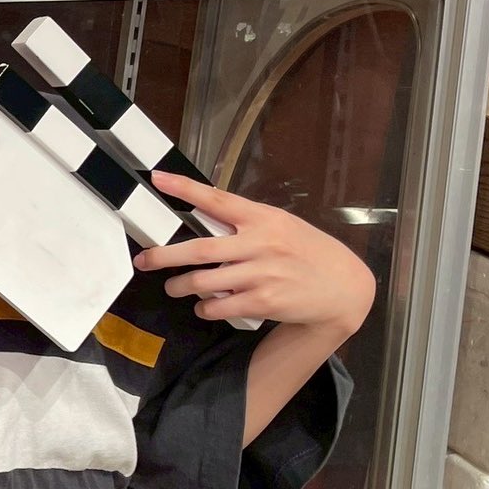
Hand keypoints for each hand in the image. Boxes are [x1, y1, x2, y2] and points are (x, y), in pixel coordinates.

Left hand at [134, 172, 374, 334]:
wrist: (343, 288)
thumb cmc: (307, 253)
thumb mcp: (282, 227)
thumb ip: (246, 223)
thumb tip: (202, 218)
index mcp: (263, 218)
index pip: (217, 199)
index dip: (185, 189)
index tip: (158, 179)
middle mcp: (261, 244)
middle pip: (199, 249)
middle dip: (164, 256)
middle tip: (145, 260)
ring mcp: (262, 274)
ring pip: (202, 283)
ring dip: (180, 287)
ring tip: (175, 288)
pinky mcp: (263, 303)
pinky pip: (218, 307)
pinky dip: (204, 309)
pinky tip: (205, 306)